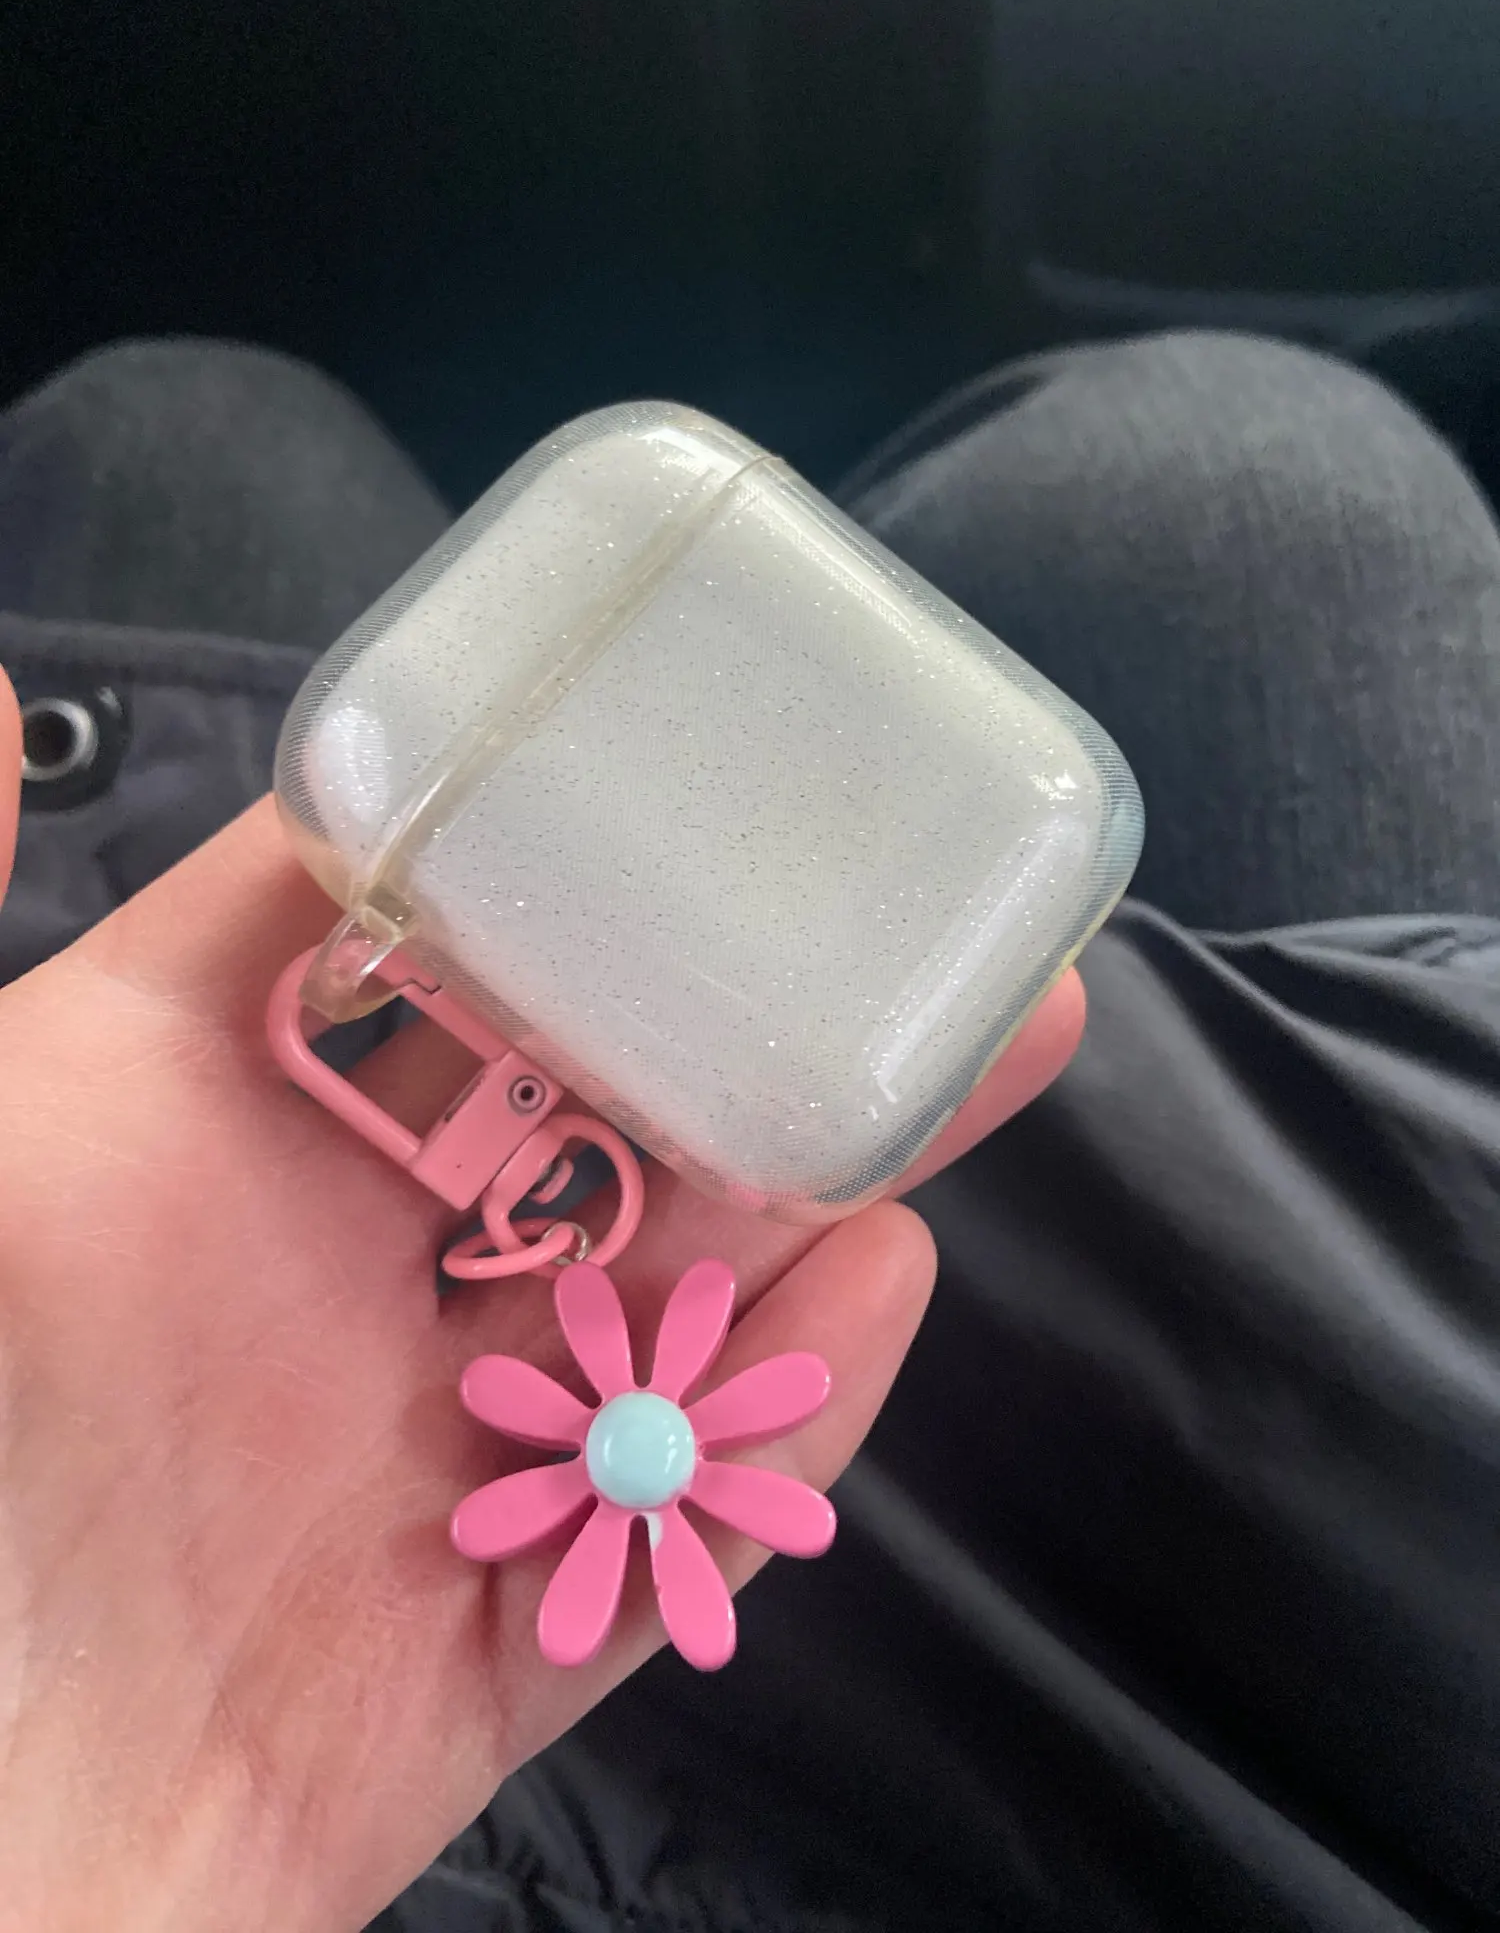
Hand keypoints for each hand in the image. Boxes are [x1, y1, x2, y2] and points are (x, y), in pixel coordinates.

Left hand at [0, 672, 1083, 1930]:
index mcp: (225, 1138)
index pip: (423, 959)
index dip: (553, 861)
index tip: (683, 774)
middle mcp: (357, 1269)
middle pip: (604, 1109)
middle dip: (762, 1016)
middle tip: (925, 926)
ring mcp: (461, 1434)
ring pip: (680, 1284)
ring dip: (824, 1181)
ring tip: (983, 1063)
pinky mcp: (524, 1601)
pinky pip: (685, 1493)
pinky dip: (787, 1406)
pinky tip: (877, 1287)